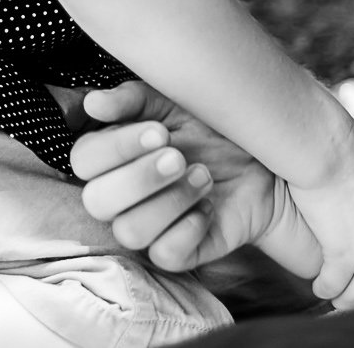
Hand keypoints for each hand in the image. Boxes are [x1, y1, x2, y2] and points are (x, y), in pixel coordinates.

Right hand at [72, 81, 317, 276]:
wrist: (269, 155)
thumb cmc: (215, 124)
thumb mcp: (177, 99)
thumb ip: (134, 99)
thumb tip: (93, 102)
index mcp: (116, 154)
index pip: (84, 160)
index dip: (115, 148)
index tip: (160, 132)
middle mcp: (125, 194)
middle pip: (97, 201)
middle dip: (140, 178)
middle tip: (180, 157)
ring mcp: (151, 225)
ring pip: (130, 232)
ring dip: (169, 201)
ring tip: (204, 177)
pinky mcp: (180, 251)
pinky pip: (164, 255)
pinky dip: (188, 230)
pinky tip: (210, 208)